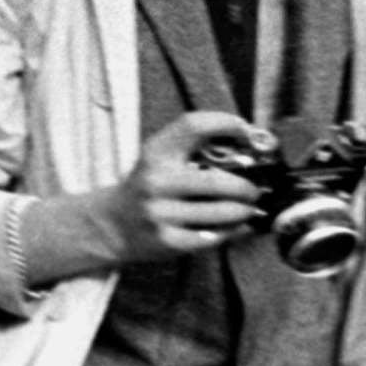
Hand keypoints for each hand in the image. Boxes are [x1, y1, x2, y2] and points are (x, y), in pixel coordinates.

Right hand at [97, 112, 264, 265]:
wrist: (112, 225)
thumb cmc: (149, 187)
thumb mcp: (159, 159)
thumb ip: (193, 149)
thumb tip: (250, 146)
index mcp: (155, 152)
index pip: (193, 125)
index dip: (226, 124)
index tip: (247, 132)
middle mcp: (156, 180)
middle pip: (219, 180)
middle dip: (247, 188)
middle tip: (253, 191)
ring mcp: (161, 213)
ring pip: (224, 212)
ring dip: (244, 211)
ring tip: (245, 209)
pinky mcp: (169, 242)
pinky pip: (217, 237)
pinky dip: (234, 232)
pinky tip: (233, 227)